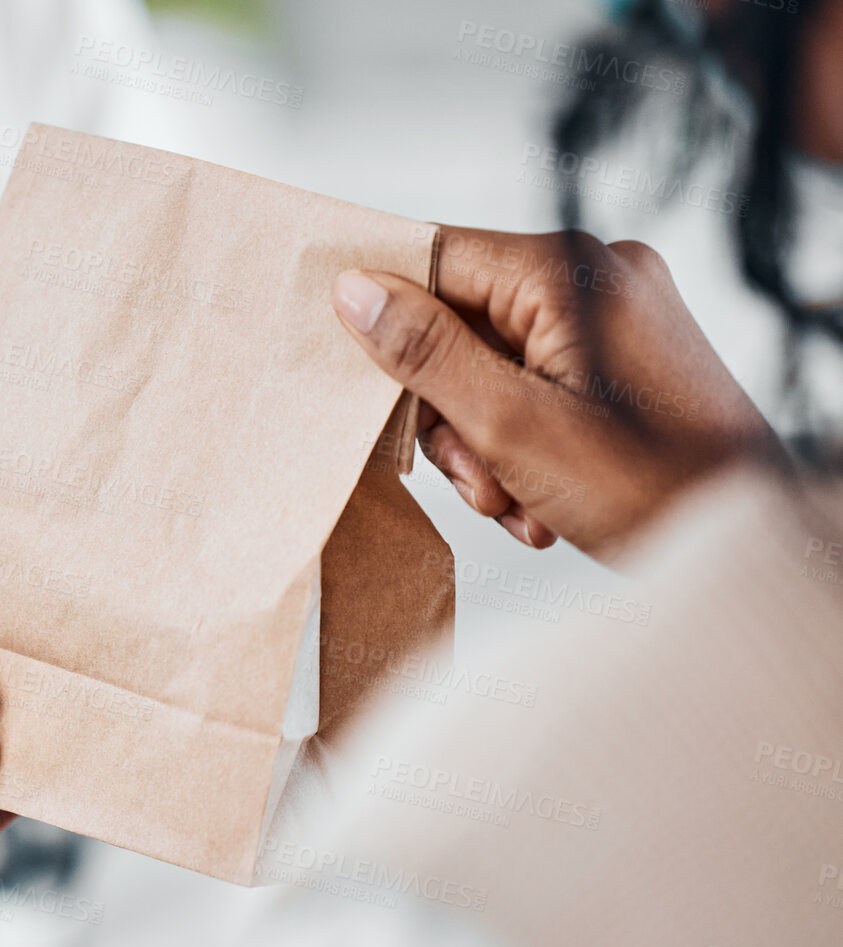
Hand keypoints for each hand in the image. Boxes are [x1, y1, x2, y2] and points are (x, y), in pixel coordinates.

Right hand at [332, 227, 783, 560]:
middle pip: (460, 322)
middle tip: (477, 477)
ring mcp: (614, 316)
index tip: (347, 363)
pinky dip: (523, 444)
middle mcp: (595, 276)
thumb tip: (355, 290)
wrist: (747, 542)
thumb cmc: (654, 490)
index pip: (436, 257)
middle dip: (451, 411)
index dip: (385, 312)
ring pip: (491, 365)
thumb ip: (425, 353)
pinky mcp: (623, 358)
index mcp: (567, 271)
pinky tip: (541, 497)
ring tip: (516, 501)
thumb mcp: (510, 425)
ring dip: (485, 442)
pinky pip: (534, 384)